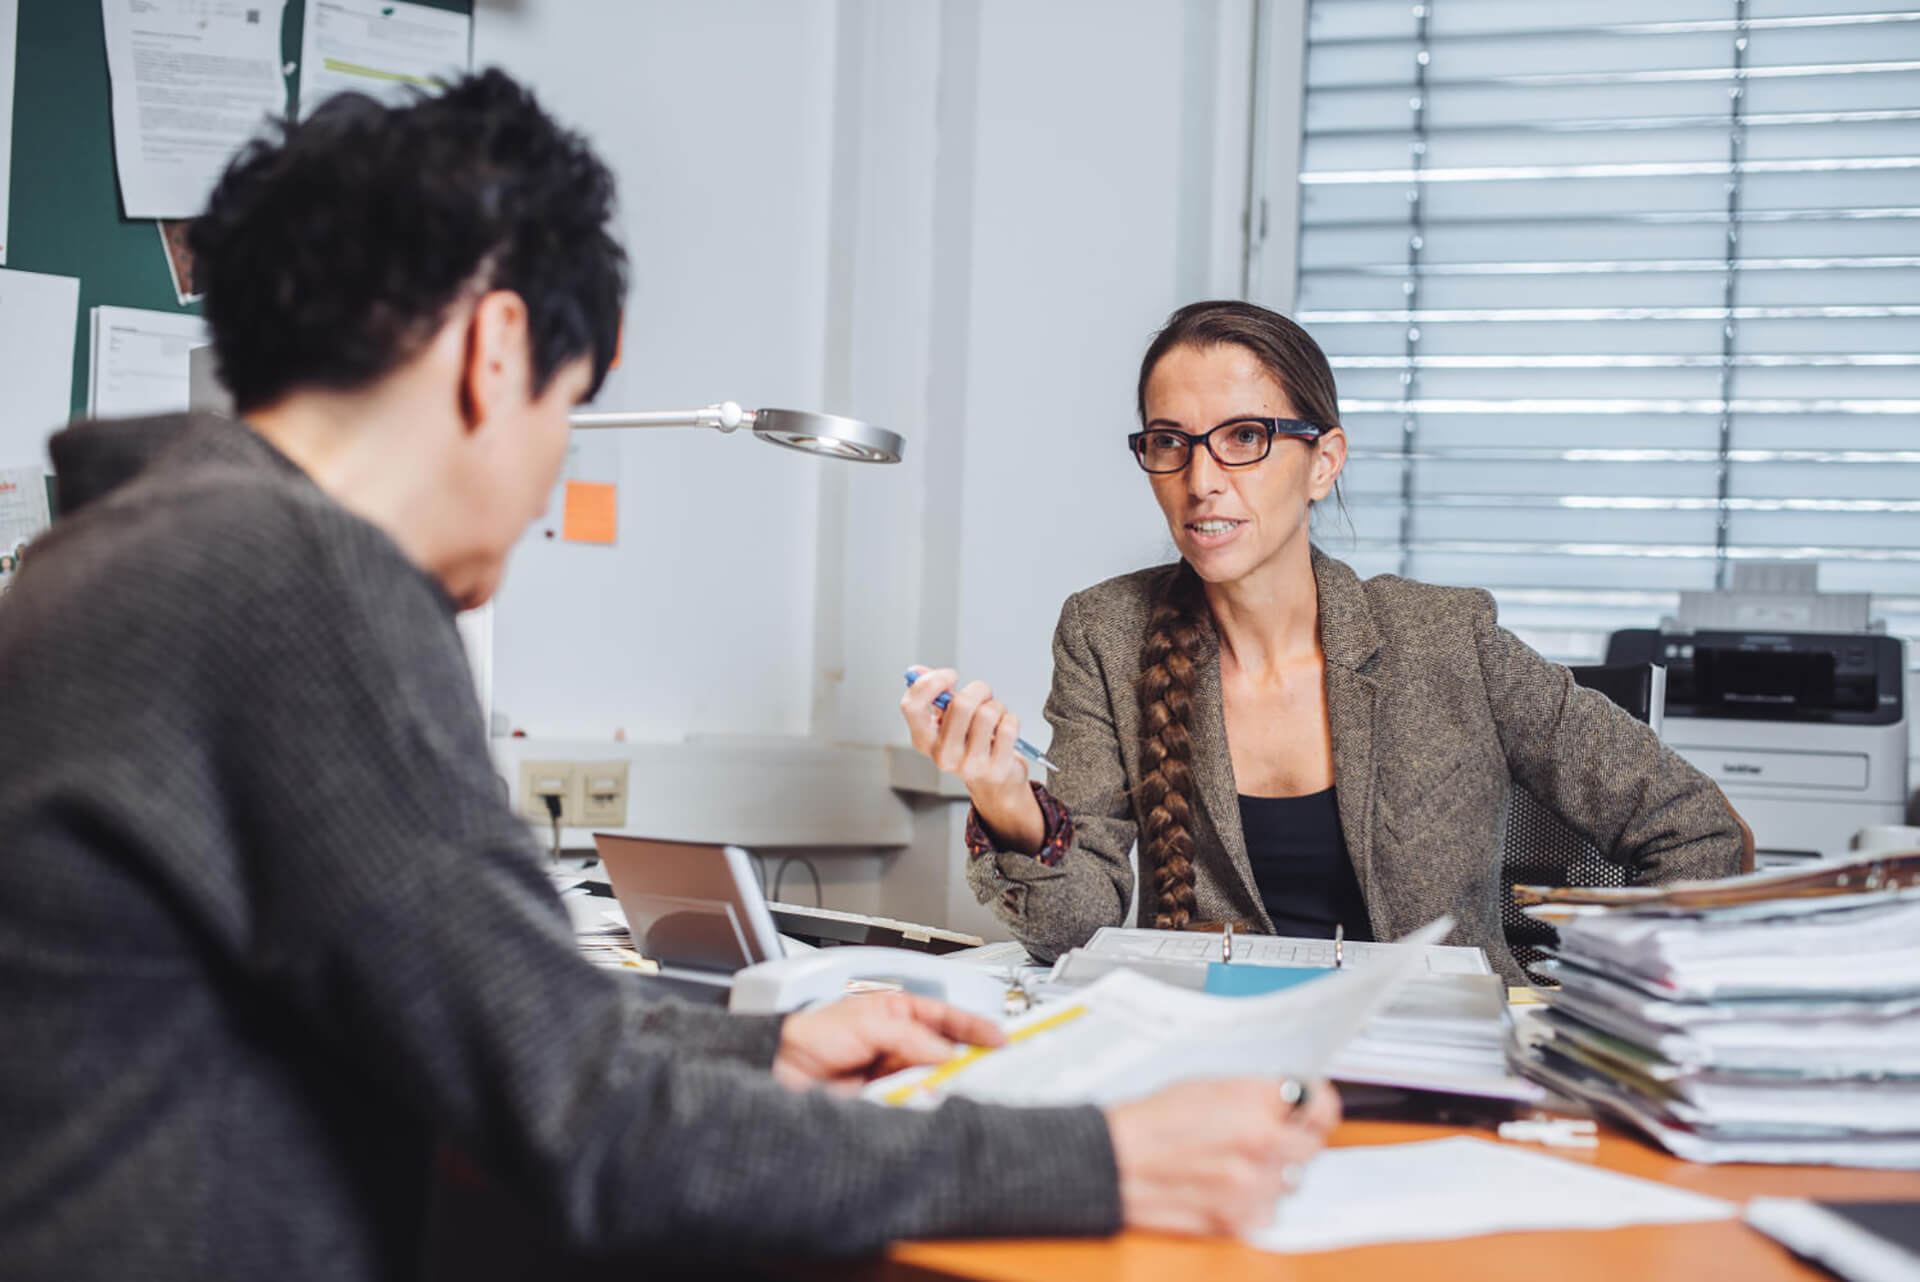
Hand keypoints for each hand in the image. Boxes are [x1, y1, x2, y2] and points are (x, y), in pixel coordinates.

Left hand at [770, 992, 1005, 1092]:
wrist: (778, 1069)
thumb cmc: (811, 1033)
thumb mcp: (868, 1021)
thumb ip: (910, 1036)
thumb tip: (946, 1053)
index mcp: (899, 1014)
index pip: (947, 1018)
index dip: (975, 1027)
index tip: (999, 1039)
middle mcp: (900, 1044)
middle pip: (946, 1053)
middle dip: (963, 1060)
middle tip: (982, 1067)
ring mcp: (894, 1075)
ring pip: (933, 1081)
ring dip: (942, 1084)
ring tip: (951, 1084)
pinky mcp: (886, 1103)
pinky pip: (914, 1104)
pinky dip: (922, 1104)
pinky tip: (923, 1101)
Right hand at [900, 665, 1043, 850]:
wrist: (994, 782)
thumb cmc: (970, 744)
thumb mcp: (947, 720)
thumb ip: (933, 695)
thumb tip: (915, 672)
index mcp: (924, 739)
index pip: (912, 705)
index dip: (931, 682)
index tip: (950, 676)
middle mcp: (943, 755)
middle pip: (960, 704)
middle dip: (979, 689)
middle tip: (983, 694)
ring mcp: (969, 765)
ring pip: (988, 713)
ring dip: (997, 706)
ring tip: (995, 715)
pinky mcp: (996, 769)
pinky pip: (1008, 727)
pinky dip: (1011, 720)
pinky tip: (1005, 730)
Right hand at [1105, 1078, 1340, 1235]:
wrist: (1117, 1163)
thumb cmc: (1152, 1122)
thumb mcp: (1206, 1086)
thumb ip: (1254, 1093)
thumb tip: (1289, 1098)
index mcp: (1255, 1104)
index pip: (1319, 1104)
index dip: (1318, 1104)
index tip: (1314, 1105)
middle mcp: (1261, 1145)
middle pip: (1312, 1145)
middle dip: (1296, 1138)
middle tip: (1270, 1134)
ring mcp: (1253, 1187)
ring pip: (1293, 1181)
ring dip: (1274, 1172)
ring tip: (1237, 1162)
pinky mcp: (1241, 1221)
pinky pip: (1270, 1212)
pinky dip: (1255, 1202)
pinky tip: (1227, 1188)